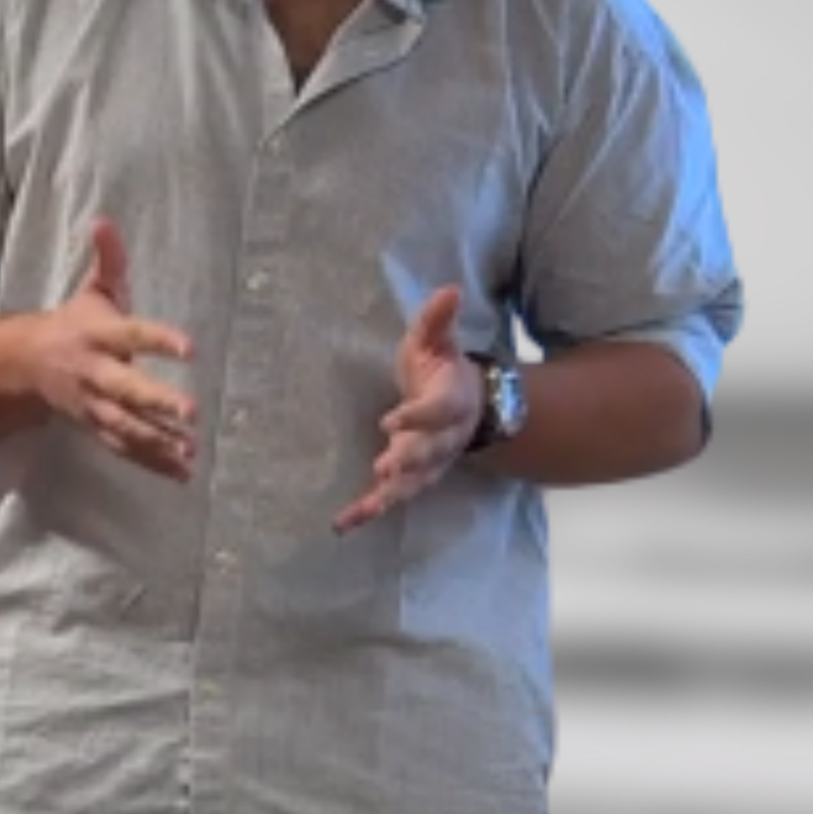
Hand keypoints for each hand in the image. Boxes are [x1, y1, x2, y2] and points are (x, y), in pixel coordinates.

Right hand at [25, 216, 197, 484]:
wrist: (26, 366)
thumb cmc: (74, 325)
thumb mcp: (91, 290)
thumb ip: (107, 259)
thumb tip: (104, 221)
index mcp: (98, 335)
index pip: (133, 335)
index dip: (160, 340)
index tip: (191, 348)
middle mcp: (95, 373)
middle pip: (127, 389)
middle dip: (158, 402)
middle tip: (192, 412)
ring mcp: (95, 405)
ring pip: (126, 426)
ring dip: (158, 440)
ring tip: (190, 448)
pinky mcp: (98, 427)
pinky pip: (126, 448)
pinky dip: (154, 462)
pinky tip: (184, 470)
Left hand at [331, 285, 482, 533]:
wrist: (469, 407)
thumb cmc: (442, 370)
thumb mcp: (439, 341)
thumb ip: (439, 319)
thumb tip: (450, 289)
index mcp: (450, 403)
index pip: (434, 411)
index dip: (415, 416)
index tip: (390, 420)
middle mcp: (443, 439)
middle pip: (427, 453)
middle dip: (406, 460)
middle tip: (384, 466)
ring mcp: (428, 463)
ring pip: (412, 484)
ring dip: (388, 495)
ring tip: (363, 509)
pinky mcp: (411, 479)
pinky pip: (392, 498)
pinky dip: (369, 512)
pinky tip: (343, 524)